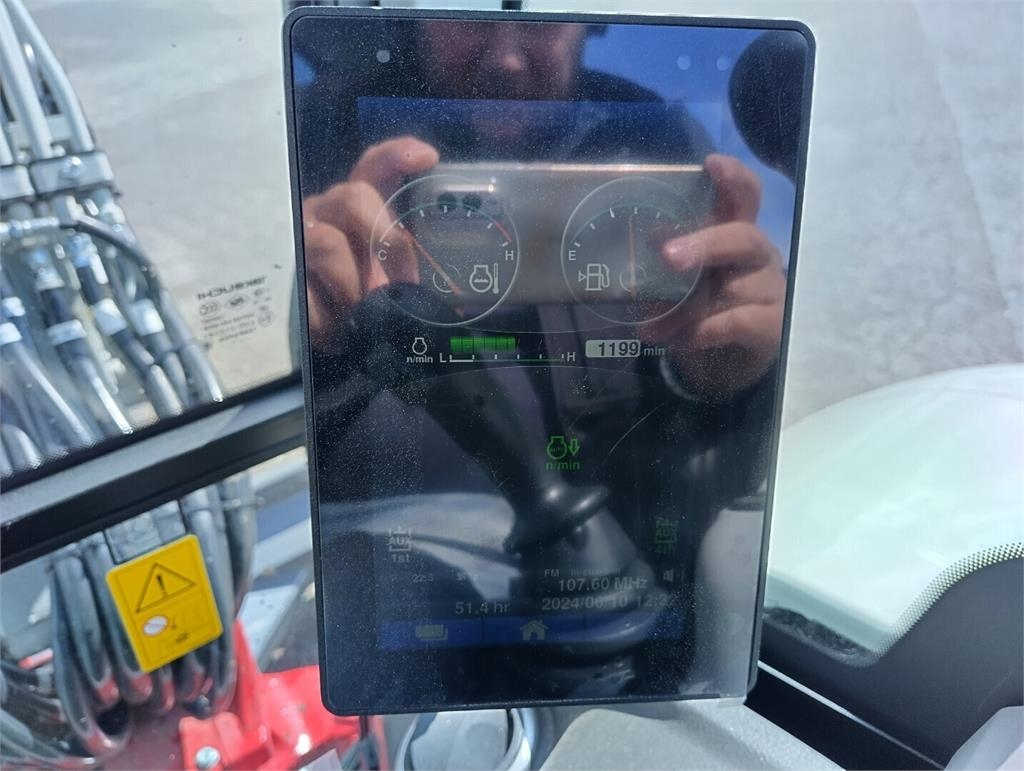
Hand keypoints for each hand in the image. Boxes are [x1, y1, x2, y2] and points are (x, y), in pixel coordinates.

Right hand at [302, 137, 438, 352]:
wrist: (323, 334)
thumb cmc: (364, 296)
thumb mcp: (393, 282)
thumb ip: (413, 277)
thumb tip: (452, 307)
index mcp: (357, 209)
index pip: (373, 167)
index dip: (398, 156)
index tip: (429, 158)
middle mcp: (325, 214)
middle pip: (351, 197)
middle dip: (383, 236)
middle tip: (403, 281)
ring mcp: (298, 241)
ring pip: (326, 243)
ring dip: (354, 283)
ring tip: (363, 310)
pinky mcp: (280, 275)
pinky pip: (305, 291)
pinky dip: (327, 318)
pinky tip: (336, 331)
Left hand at [640, 154, 785, 398]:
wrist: (728, 363)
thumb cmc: (703, 311)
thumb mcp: (679, 285)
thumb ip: (665, 263)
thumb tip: (642, 240)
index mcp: (733, 234)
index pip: (744, 196)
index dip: (733, 178)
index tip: (711, 164)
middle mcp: (758, 256)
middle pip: (744, 236)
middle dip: (706, 243)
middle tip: (667, 256)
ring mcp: (770, 289)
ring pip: (734, 288)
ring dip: (686, 308)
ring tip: (652, 326)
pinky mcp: (773, 324)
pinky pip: (737, 321)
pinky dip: (701, 331)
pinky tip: (676, 340)